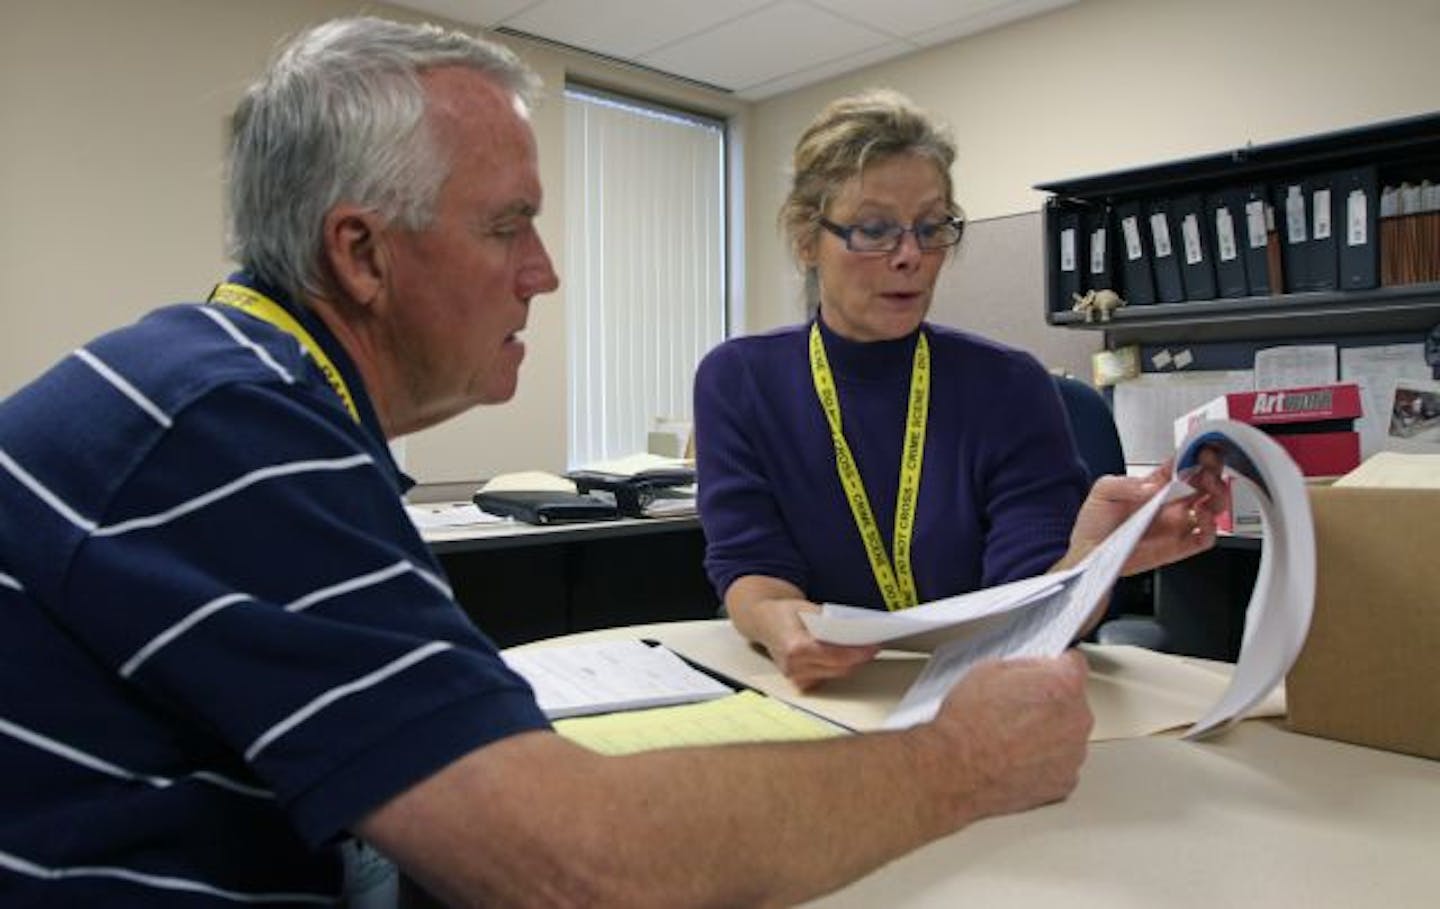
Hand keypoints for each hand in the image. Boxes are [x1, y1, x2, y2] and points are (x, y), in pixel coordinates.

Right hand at [758, 600, 880, 690]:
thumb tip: (854, 628)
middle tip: (872, 647)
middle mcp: (794, 667)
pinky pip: (826, 678)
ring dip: (849, 664)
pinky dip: (837, 668)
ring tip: (861, 650)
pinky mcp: (798, 682)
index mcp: (795, 647)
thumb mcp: (806, 608)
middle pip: (839, 668)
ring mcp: (795, 677)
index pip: (835, 656)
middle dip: (858, 658)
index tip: (873, 647)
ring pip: (835, 675)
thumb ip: (829, 620)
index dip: (858, 653)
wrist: (762, 621)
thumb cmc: (782, 613)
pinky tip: (843, 657)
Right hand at [929, 651, 1091, 823]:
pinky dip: (1045, 762)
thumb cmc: (967, 725)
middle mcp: (1076, 720)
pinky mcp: (1064, 783)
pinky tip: (1017, 758)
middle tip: (1018, 708)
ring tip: (1012, 737)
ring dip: (1049, 733)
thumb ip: (1025, 666)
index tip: (1046, 672)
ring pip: (1067, 735)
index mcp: (1063, 686)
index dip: (1055, 666)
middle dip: (1051, 702)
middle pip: (1073, 702)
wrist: (955, 770)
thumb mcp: (989, 670)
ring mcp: (1073, 754)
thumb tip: (1034, 671)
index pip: (1075, 664)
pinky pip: (1061, 764)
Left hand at [1069, 449, 1228, 576]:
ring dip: (1218, 497)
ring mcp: (1176, 524)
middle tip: (1208, 472)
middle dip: (1213, 474)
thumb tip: (1152, 488)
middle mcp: (1170, 503)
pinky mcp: (1178, 546)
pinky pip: (1205, 538)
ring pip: (1213, 508)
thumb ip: (1125, 484)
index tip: (1204, 449)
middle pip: (1205, 483)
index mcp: (1155, 485)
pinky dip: (1211, 527)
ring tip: (1209, 493)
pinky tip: (1201, 517)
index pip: (1183, 465)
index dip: (1196, 455)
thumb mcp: (1102, 492)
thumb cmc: (1095, 523)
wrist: (1089, 553)